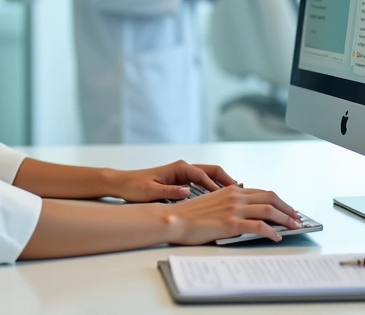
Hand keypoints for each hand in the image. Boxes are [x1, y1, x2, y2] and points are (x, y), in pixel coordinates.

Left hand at [109, 160, 238, 202]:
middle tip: (241, 190)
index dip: (215, 186)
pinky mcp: (182, 180)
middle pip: (212, 170)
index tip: (227, 197)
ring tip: (238, 192)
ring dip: (223, 182)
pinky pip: (204, 181)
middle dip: (227, 179)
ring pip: (210, 175)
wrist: (123, 183)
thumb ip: (169, 191)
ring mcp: (184, 173)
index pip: (203, 175)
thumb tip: (187, 191)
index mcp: (178, 168)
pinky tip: (222, 196)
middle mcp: (183, 167)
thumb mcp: (151, 191)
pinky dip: (215, 186)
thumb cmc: (135, 186)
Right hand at [161, 185, 300, 243]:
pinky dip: (271, 231)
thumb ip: (228, 202)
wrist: (174, 220)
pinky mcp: (231, 224)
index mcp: (231, 191)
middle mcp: (235, 197)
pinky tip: (276, 237)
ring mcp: (234, 209)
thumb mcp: (212, 201)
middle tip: (297, 217)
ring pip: (268, 210)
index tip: (287, 208)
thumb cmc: (189, 214)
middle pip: (270, 198)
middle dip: (287, 208)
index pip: (262, 193)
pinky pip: (258, 226)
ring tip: (294, 226)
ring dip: (285, 219)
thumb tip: (242, 207)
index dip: (278, 201)